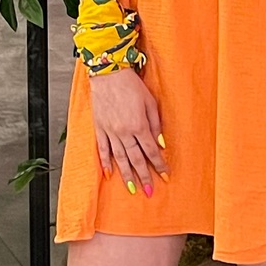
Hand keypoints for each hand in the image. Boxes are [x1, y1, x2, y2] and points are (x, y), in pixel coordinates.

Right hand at [88, 66, 170, 193]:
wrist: (108, 74)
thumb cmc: (131, 85)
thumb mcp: (150, 102)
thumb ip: (155, 124)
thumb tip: (160, 143)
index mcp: (139, 125)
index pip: (151, 151)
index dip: (159, 164)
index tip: (165, 176)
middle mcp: (124, 132)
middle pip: (136, 159)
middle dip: (144, 176)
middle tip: (150, 191)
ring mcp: (110, 131)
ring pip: (119, 158)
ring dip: (127, 175)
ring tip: (132, 188)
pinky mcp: (100, 128)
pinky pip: (103, 149)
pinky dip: (105, 162)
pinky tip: (109, 174)